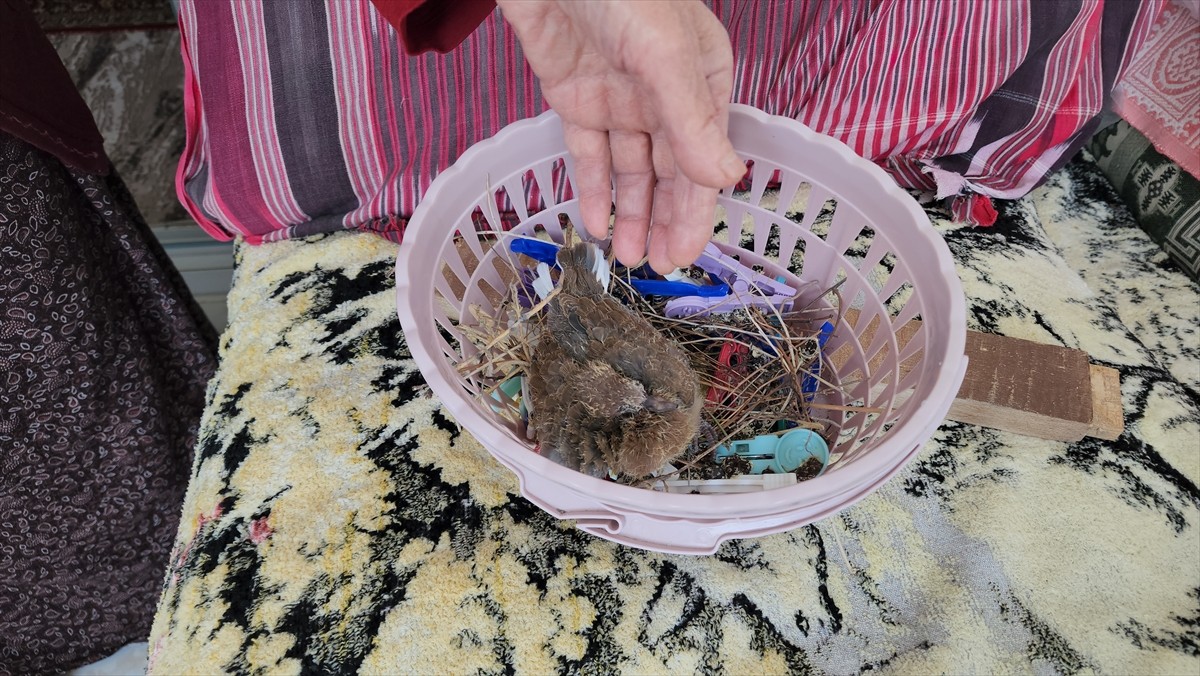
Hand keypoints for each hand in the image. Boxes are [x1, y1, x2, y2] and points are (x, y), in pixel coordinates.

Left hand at [497, 0, 743, 272]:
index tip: (686, 254)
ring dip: (628, 212)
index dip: (696, 209)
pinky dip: (592, 186)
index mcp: (703, 77)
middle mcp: (665, 92)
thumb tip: (725, 179)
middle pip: (668, 169)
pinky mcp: (576, 95)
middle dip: (663, 219)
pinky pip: (589, 151)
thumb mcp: (663, 53)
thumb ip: (690, 119)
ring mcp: (619, 95)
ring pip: (630, 167)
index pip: (704, 157)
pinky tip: (593, 223)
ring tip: (624, 258)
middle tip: (654, 267)